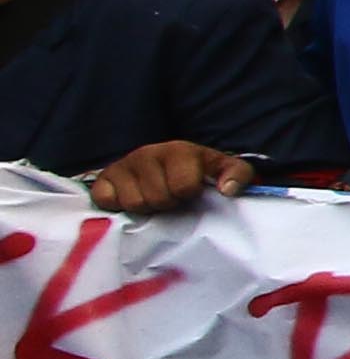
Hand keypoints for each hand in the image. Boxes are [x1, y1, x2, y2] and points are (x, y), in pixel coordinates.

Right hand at [83, 140, 251, 213]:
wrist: (160, 168)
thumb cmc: (195, 173)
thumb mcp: (222, 170)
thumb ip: (237, 174)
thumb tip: (228, 190)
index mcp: (179, 151)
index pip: (184, 185)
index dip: (188, 195)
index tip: (190, 193)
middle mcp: (148, 153)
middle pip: (157, 198)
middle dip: (167, 203)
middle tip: (170, 199)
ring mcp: (123, 165)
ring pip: (134, 203)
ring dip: (146, 207)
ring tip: (153, 199)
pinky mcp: (103, 179)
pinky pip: (106, 200)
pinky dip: (118, 205)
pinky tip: (130, 198)